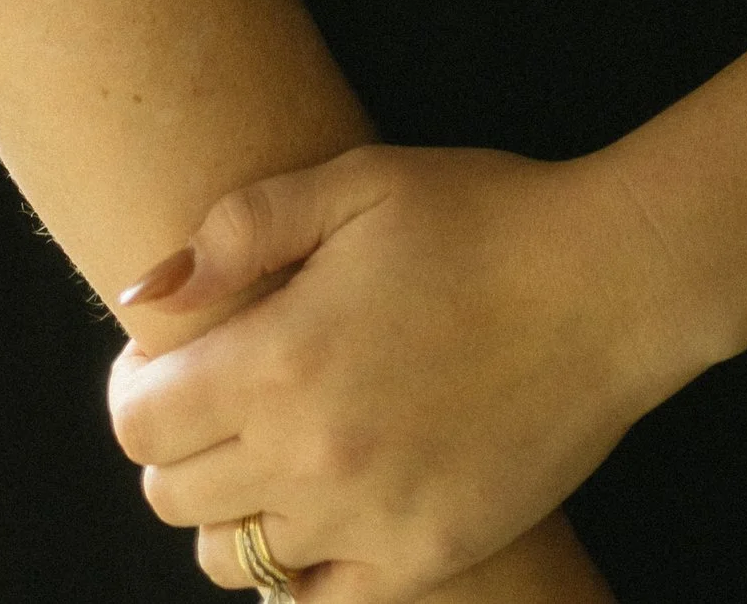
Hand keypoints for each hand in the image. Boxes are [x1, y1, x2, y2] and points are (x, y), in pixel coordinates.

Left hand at [108, 143, 683, 599]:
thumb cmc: (480, 217)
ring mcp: (367, 520)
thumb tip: (144, 295)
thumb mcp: (356, 184)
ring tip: (276, 448)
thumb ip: (238, 231)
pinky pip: (315, 597)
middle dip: (177, 443)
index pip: (140, 421)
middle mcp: (309, 458)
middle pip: (171, 494)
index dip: (137, 387)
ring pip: (230, 557)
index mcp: (278, 361)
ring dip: (232, 506)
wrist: (609, 285)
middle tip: (222, 397)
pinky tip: (329, 504)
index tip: (166, 361)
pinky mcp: (423, 558)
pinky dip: (302, 564)